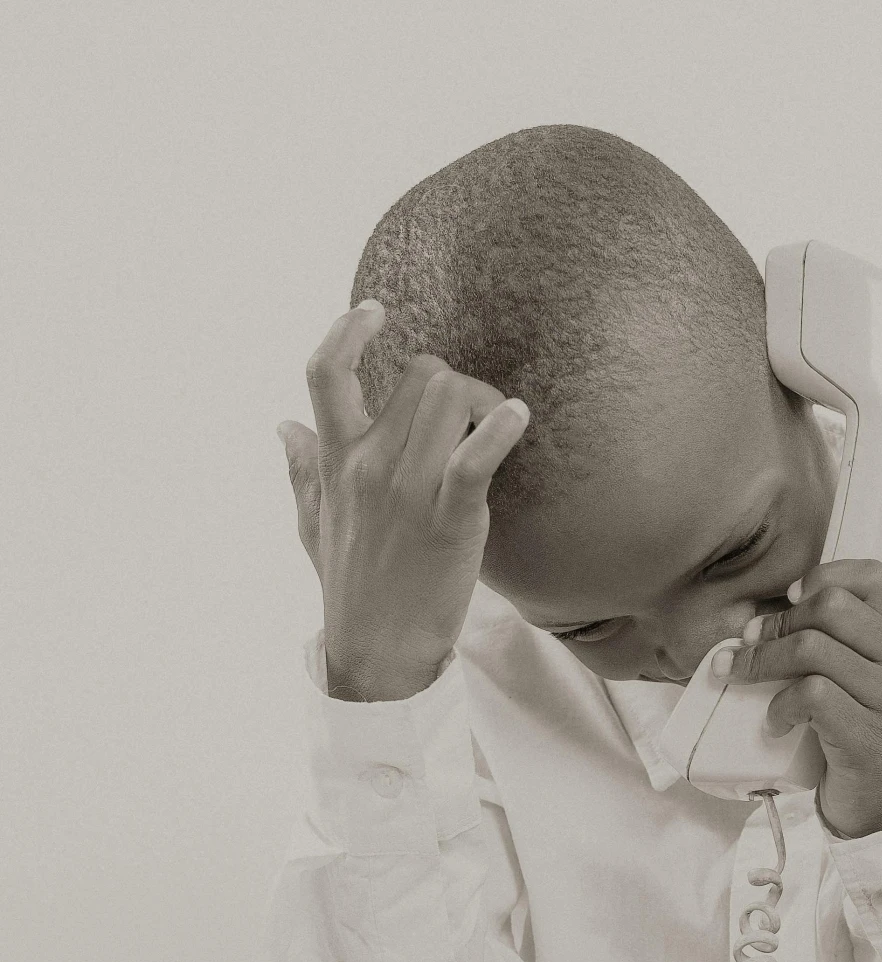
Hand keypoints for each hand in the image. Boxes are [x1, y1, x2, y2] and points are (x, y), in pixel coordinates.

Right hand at [277, 303, 530, 700]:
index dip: (348, 329)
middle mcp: (368, 464)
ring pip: (450, 398)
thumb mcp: (312, 522)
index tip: (374, 311)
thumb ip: (301, 468)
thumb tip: (284, 425)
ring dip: (482, 402)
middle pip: (419, 375)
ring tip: (494, 429)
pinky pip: (473, 456)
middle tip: (470, 415)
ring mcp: (407, 489)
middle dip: (453, 383)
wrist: (378, 650)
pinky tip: (518, 417)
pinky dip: (500, 428)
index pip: (325, 372)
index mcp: (335, 458)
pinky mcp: (449, 517)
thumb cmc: (351, 586)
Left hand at [720, 560, 881, 837]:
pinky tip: (775, 722)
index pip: (872, 576)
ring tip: (743, 677)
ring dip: (763, 661)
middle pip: (832, 606)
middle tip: (750, 643)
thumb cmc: (865, 723)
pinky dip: (780, 706)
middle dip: (779, 622)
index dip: (823, 576)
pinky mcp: (869, 734)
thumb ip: (840, 634)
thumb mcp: (867, 669)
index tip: (789, 600)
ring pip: (813, 648)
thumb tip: (761, 616)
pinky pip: (810, 696)